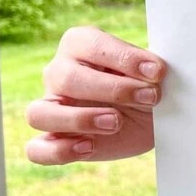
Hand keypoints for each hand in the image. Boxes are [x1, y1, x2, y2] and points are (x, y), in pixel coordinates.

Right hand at [26, 27, 166, 164]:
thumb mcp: (153, 75)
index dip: (124, 58)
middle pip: (66, 78)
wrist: (154, 119)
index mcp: (80, 44)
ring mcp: (51, 107)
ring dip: (79, 119)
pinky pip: (38, 149)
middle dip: (113, 89)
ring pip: (40, 113)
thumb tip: (155, 71)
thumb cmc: (148, 86)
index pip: (90, 44)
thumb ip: (150, 69)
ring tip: (116, 122)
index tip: (157, 72)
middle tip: (149, 97)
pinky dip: (60, 151)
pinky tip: (89, 147)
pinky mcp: (54, 140)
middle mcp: (59, 73)